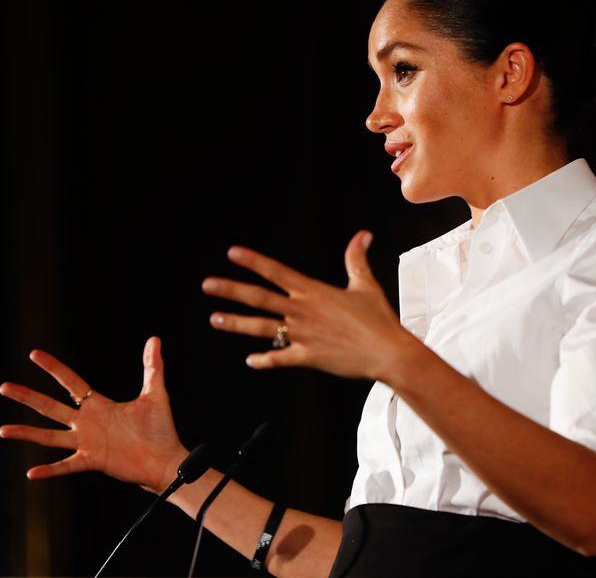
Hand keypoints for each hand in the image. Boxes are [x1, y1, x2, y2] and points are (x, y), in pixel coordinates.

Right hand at [0, 336, 187, 492]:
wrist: (166, 459)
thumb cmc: (160, 429)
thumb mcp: (155, 393)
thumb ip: (153, 366)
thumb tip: (155, 338)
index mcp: (98, 405)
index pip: (70, 382)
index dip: (53, 368)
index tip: (34, 354)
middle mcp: (87, 423)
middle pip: (51, 406)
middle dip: (28, 396)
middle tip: (4, 387)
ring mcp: (87, 443)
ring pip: (50, 436)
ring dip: (27, 433)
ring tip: (3, 430)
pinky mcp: (93, 461)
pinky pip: (67, 466)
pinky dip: (50, 470)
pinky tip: (31, 473)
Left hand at [202, 230, 417, 381]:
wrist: (387, 352)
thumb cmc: (378, 320)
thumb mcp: (365, 284)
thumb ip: (357, 258)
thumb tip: (362, 234)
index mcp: (313, 292)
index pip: (277, 272)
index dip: (253, 261)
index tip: (233, 253)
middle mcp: (303, 311)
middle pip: (259, 298)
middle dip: (231, 290)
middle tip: (208, 285)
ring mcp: (302, 335)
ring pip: (261, 328)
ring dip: (236, 323)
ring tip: (215, 319)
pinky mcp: (308, 357)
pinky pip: (280, 358)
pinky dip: (264, 360)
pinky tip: (251, 361)